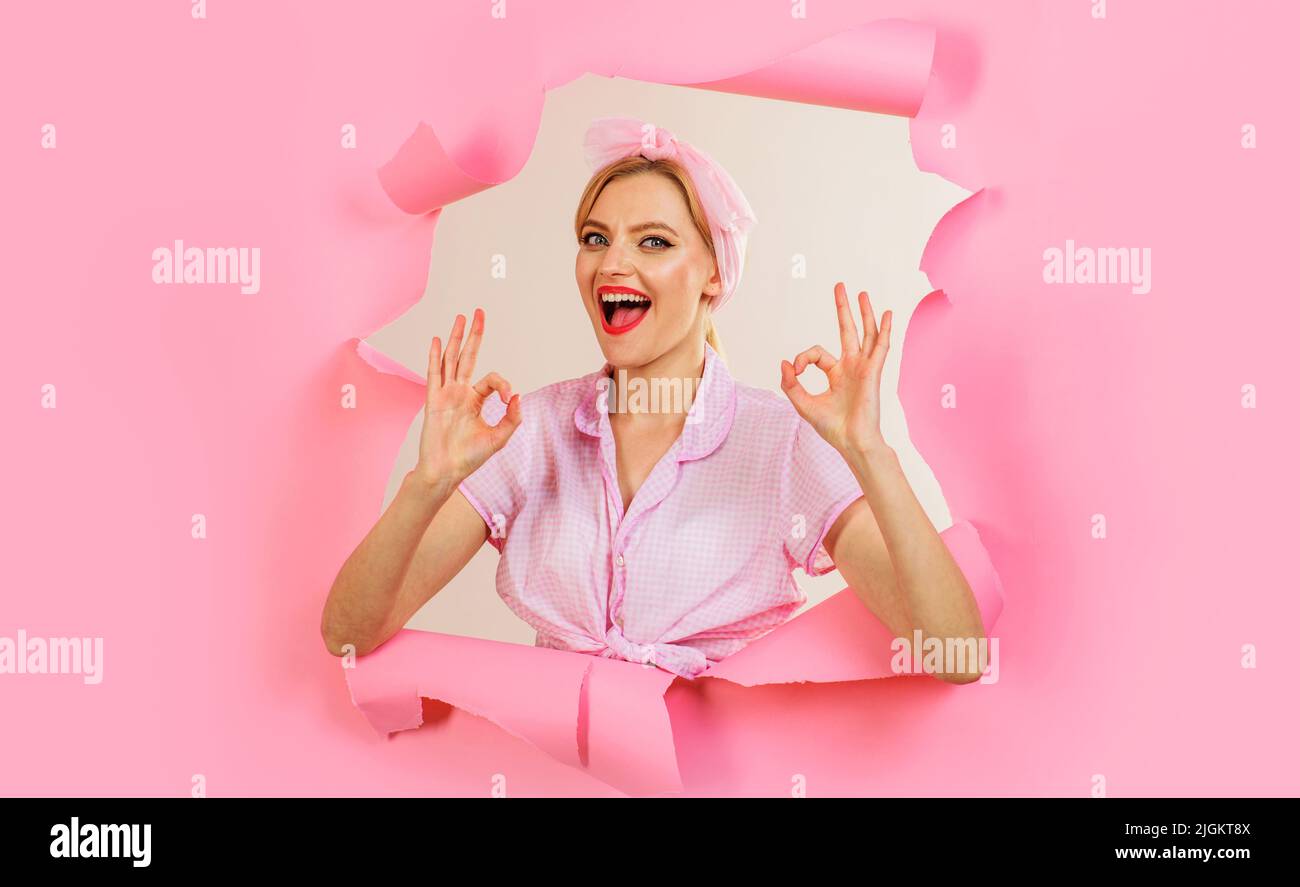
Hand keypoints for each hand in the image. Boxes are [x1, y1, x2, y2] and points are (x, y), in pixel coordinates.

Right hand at [415, 308, 521, 482]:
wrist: (446, 471)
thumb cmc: (469, 458)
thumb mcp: (499, 438)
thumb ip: (512, 418)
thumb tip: (518, 396)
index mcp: (475, 400)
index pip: (491, 379)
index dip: (503, 384)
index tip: (507, 398)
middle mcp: (460, 393)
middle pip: (468, 357)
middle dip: (474, 335)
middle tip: (479, 312)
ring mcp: (446, 394)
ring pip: (452, 360)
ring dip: (456, 338)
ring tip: (460, 318)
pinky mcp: (434, 400)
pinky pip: (435, 374)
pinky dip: (436, 357)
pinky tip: (439, 340)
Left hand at [779, 282, 891, 454]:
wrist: (852, 441)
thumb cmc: (833, 427)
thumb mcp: (803, 404)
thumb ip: (791, 384)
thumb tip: (785, 362)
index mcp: (836, 374)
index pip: (817, 354)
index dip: (802, 359)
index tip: (795, 371)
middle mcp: (851, 367)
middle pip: (847, 331)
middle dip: (843, 309)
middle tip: (840, 287)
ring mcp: (864, 368)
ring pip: (865, 334)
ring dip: (864, 313)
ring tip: (862, 294)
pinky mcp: (873, 372)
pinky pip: (880, 347)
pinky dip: (883, 330)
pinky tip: (886, 314)